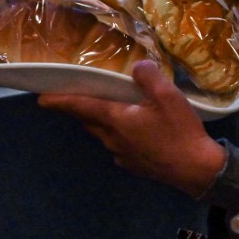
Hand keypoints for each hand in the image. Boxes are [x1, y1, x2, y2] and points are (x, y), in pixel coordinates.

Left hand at [40, 61, 226, 197]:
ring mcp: (122, 155)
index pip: (80, 107)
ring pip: (104, 135)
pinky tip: (138, 132)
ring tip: (115, 110)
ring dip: (104, 122)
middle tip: (83, 96)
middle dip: (83, 110)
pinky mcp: (134, 166)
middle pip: (90, 122)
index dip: (60, 101)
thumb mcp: (168, 96)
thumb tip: (138, 68)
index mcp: (115, 120)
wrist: (197, 171)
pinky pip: (119, 146)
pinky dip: (120, 135)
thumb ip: (148, 77)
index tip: (41, 99)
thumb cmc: (180, 132)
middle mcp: (112, 139)